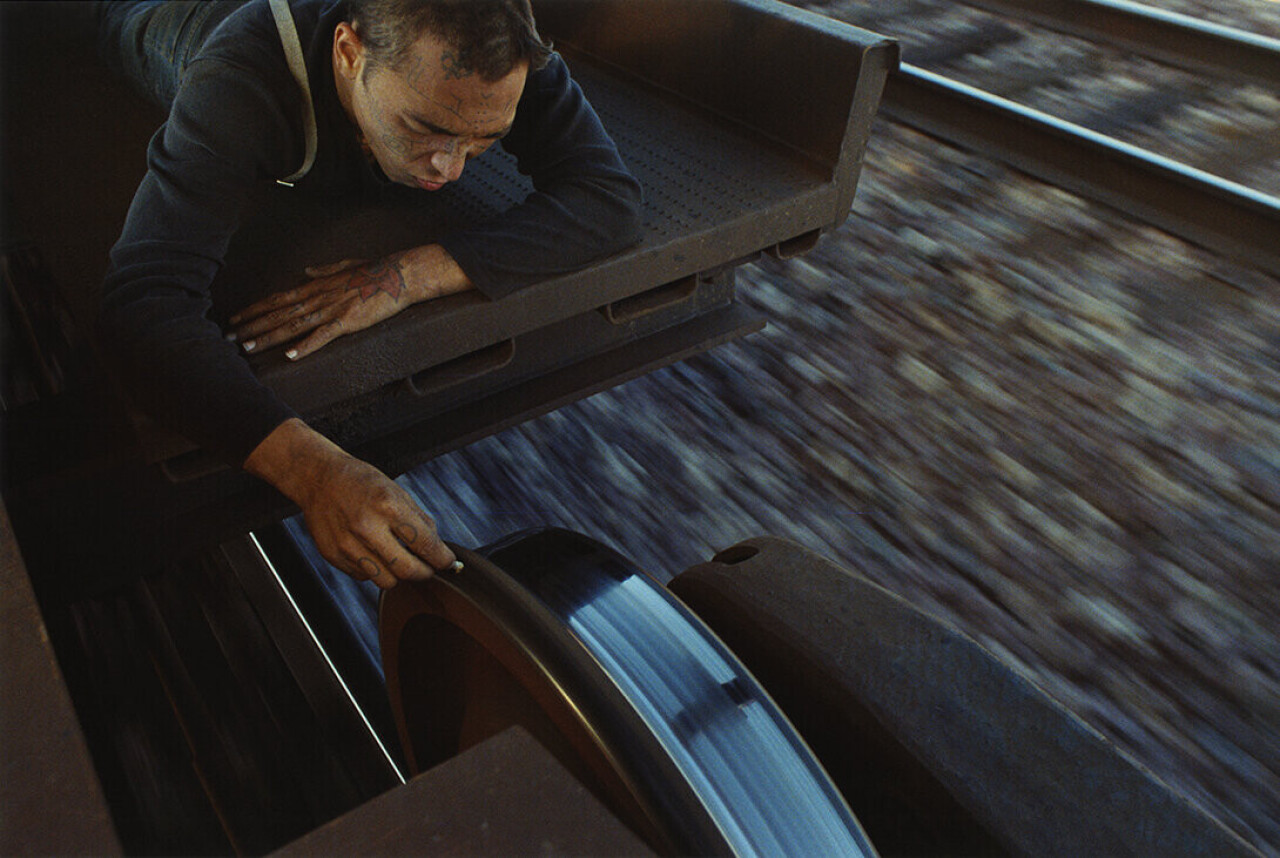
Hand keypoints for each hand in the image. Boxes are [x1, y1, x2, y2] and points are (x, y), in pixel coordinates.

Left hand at [229, 255, 400, 359]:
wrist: (398, 273)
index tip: (236, 318)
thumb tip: (307, 272)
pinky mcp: (347, 321)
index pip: (277, 299)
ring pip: (292, 325)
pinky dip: (305, 346)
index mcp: (315, 286)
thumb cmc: (375, 270)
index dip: (254, 309)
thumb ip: (324, 271)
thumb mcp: (345, 266)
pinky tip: (290, 356)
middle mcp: (317, 297)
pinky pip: (322, 336)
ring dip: (268, 337)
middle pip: (277, 314)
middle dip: (251, 325)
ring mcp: (331, 309)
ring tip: (247, 347)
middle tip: (229, 337)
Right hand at [245, 419, 455, 587]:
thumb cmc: (361, 482)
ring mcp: (347, 545)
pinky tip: (373, 552)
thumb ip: (420, 521)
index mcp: (388, 506)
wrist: (319, 478)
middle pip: (407, 571)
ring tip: (399, 559)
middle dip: (425, 573)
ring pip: (386, 581)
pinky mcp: (334, 556)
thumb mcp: (397, 491)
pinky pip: (364, 576)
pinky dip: (374, 569)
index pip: (426, 544)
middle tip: (428, 567)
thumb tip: (439, 549)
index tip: (449, 563)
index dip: (443, 559)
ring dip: (399, 575)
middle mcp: (367, 528)